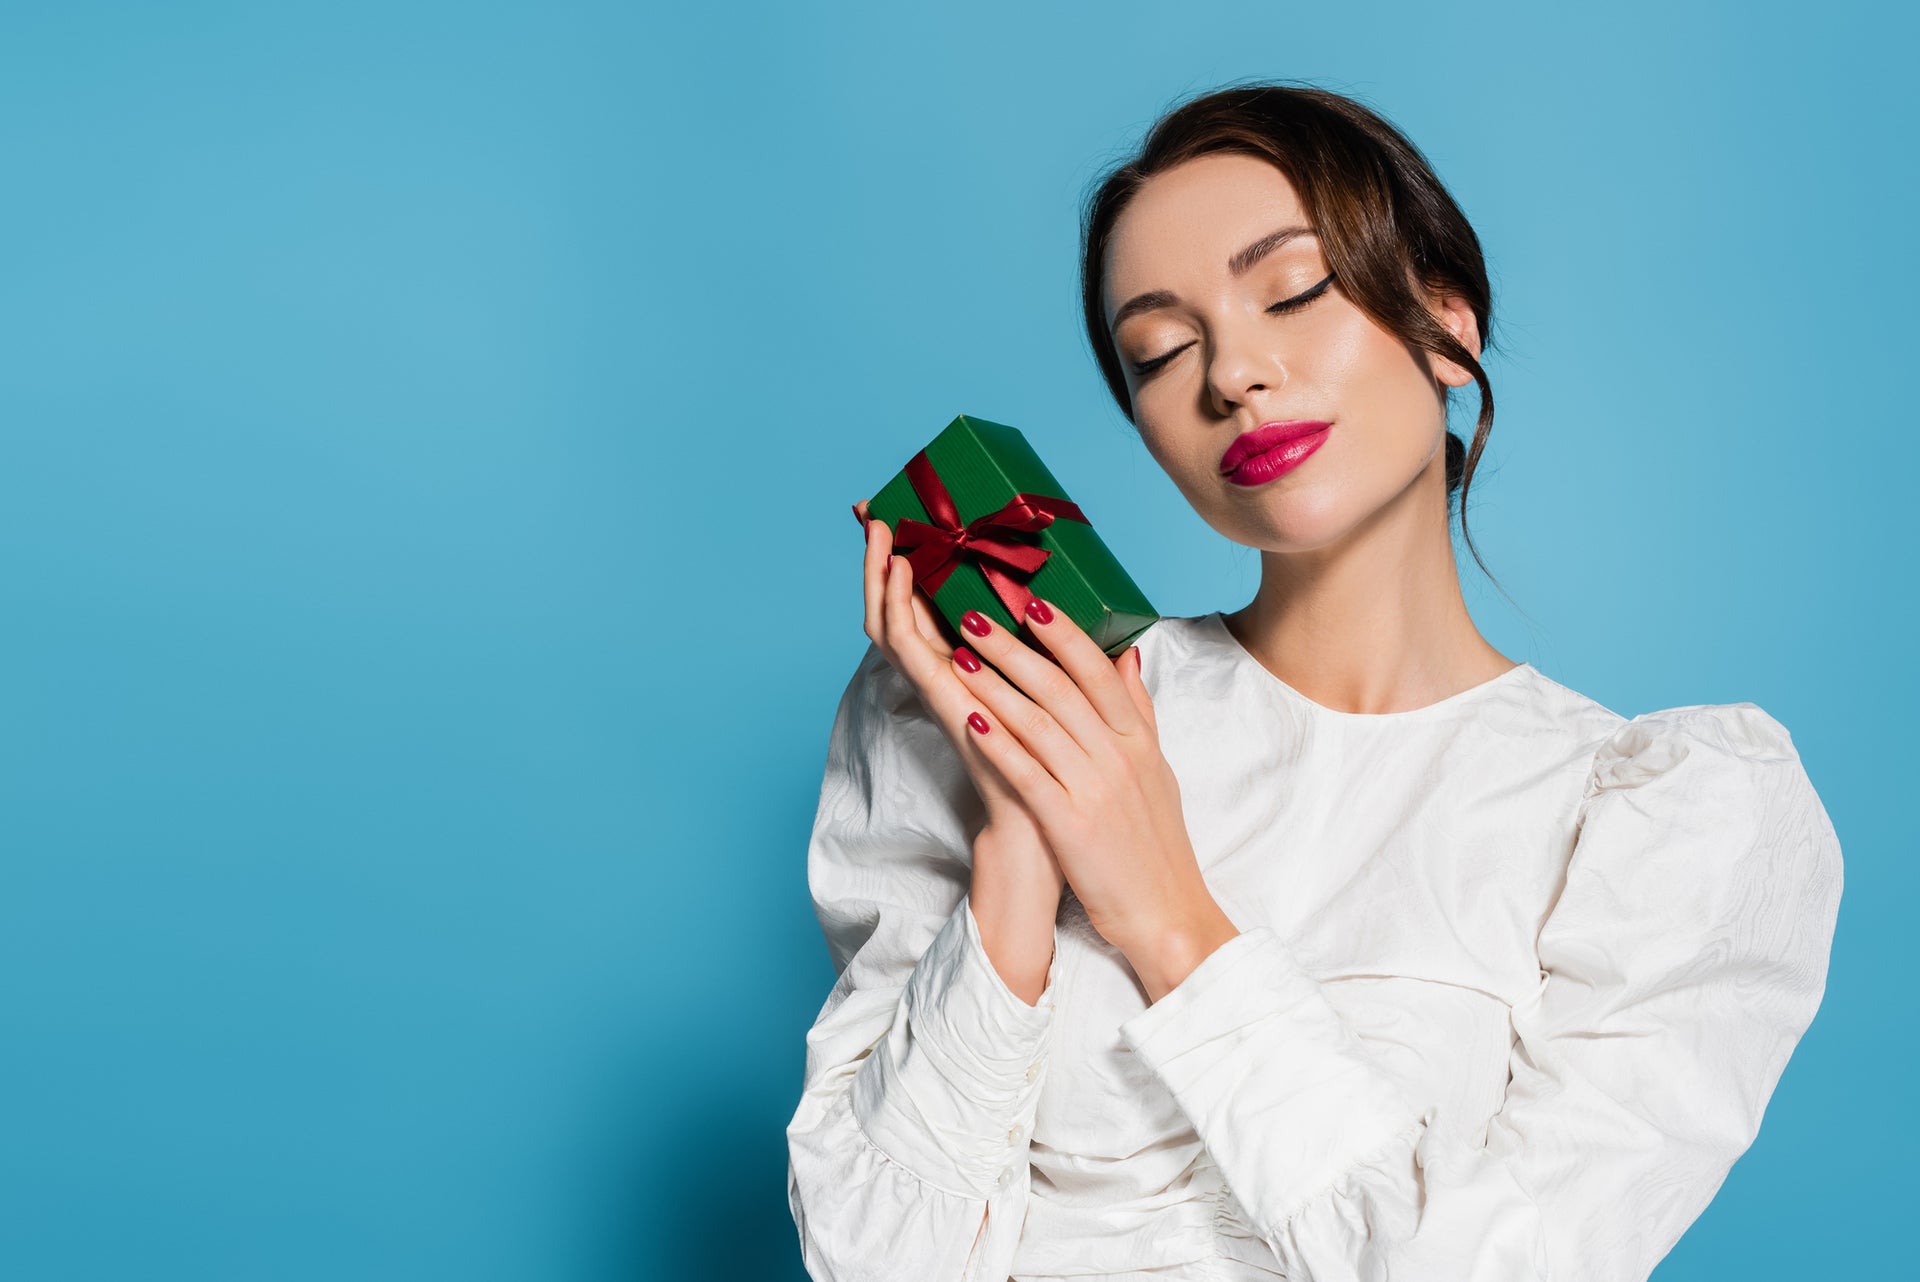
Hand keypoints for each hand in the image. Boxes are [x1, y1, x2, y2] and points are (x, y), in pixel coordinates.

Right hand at [855, 500, 1063, 898]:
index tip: (906, 518)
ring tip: (880, 532)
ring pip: (896, 626)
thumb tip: (1108, 633)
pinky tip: (902, 581)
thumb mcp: (1079, 711)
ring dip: (884, 577)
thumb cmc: (1065, 783)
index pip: (933, 607)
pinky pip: (912, 659)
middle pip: (903, 610)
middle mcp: (952, 682)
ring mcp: (944, 695)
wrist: (1053, 839)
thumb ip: (1081, 670)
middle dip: (886, 561)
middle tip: (875, 512)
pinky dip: (901, 617)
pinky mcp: (946, 711)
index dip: (916, 564)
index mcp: (977, 675)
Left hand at [939, 586, 1237, 990]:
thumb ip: (1139, 712)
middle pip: (1060, 686)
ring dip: (994, 684)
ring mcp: (1094, 789)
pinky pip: (1028, 773)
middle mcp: (1117, 756)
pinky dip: (998, 743)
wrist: (1168, 914)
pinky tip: (968, 718)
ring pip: (1038, 722)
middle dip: (1013, 646)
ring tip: (957, 653)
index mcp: (1137, 741)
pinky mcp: (1070, 824)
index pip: (1098, 671)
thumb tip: (1128, 655)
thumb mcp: (1157, 771)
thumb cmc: (1156, 845)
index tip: (1029, 601)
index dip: (1062, 633)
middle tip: (973, 613)